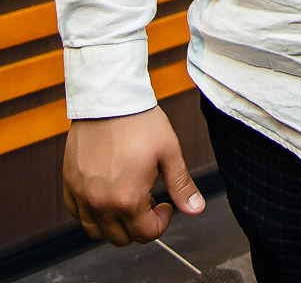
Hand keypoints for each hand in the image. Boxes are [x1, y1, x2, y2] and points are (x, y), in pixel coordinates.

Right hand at [63, 105, 205, 244]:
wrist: (109, 98)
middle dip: (139, 224)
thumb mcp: (169, 152)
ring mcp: (81, 196)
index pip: (146, 234)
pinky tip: (106, 192)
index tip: (165, 203)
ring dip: (114, 223)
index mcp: (128, 200)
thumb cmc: (140, 122)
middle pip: (121, 238)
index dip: (161, 222)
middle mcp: (100, 204)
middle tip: (149, 198)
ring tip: (127, 196)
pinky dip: (92, 212)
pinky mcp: (69, 184)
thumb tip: (196, 210)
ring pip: (96, 231)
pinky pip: (77, 214)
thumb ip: (181, 185)